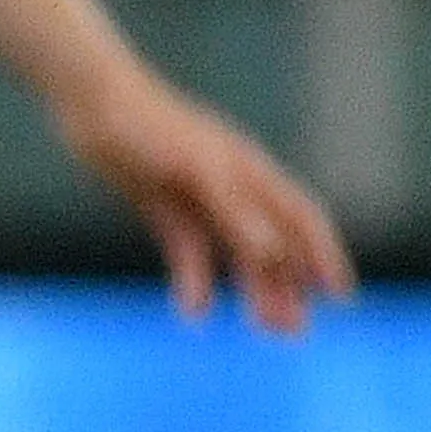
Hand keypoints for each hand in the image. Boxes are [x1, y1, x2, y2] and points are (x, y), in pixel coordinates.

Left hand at [62, 70, 355, 331]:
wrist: (90, 100)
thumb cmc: (149, 127)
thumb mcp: (197, 170)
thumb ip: (236, 211)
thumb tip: (274, 254)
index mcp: (250, 171)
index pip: (301, 218)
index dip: (324, 255)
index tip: (341, 296)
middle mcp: (231, 185)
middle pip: (272, 242)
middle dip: (288, 285)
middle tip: (294, 331)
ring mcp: (197, 196)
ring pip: (234, 251)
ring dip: (251, 288)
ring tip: (263, 327)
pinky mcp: (163, 204)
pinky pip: (188, 248)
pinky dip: (194, 279)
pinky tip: (193, 310)